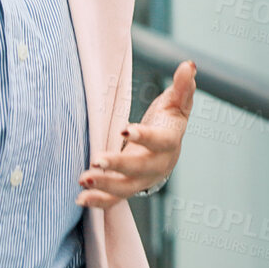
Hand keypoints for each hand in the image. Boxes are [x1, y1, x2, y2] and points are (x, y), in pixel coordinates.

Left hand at [78, 61, 196, 208]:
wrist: (166, 153)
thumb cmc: (167, 123)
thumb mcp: (176, 104)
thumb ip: (181, 87)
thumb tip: (188, 65)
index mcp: (169, 142)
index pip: (159, 141)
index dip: (145, 137)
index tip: (126, 130)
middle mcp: (157, 165)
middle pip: (139, 168)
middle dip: (118, 166)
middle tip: (97, 160)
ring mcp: (142, 180)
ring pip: (125, 188)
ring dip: (104, 186)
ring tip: (83, 179)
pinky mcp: (128, 189)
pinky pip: (114, 200)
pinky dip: (98, 201)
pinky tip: (80, 198)